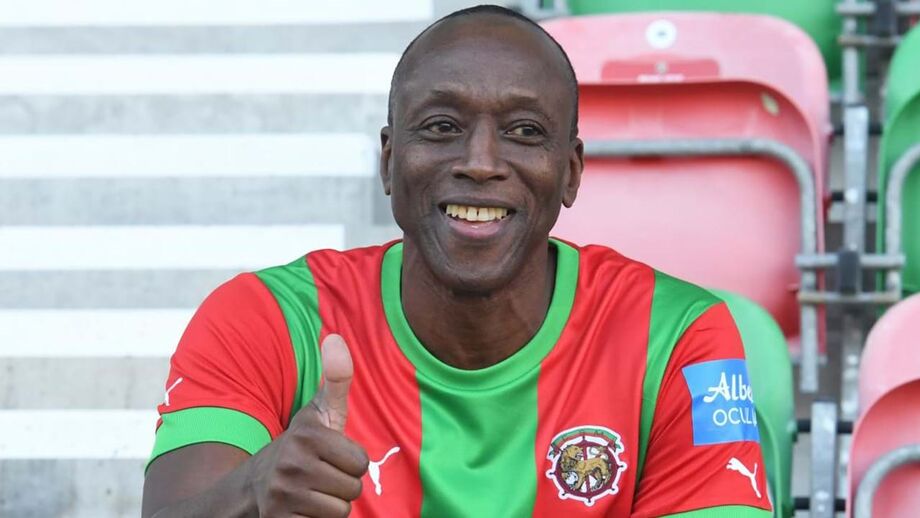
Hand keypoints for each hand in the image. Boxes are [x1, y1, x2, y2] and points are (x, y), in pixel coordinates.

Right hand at [249, 334, 368, 516]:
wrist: (250, 488)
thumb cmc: (297, 447)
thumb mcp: (316, 413)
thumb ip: (335, 379)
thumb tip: (336, 337)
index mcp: (306, 435)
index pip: (360, 462)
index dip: (350, 462)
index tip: (328, 457)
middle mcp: (291, 464)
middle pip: (353, 489)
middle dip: (341, 486)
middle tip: (318, 477)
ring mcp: (282, 495)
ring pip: (341, 512)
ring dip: (330, 507)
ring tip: (311, 493)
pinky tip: (301, 511)